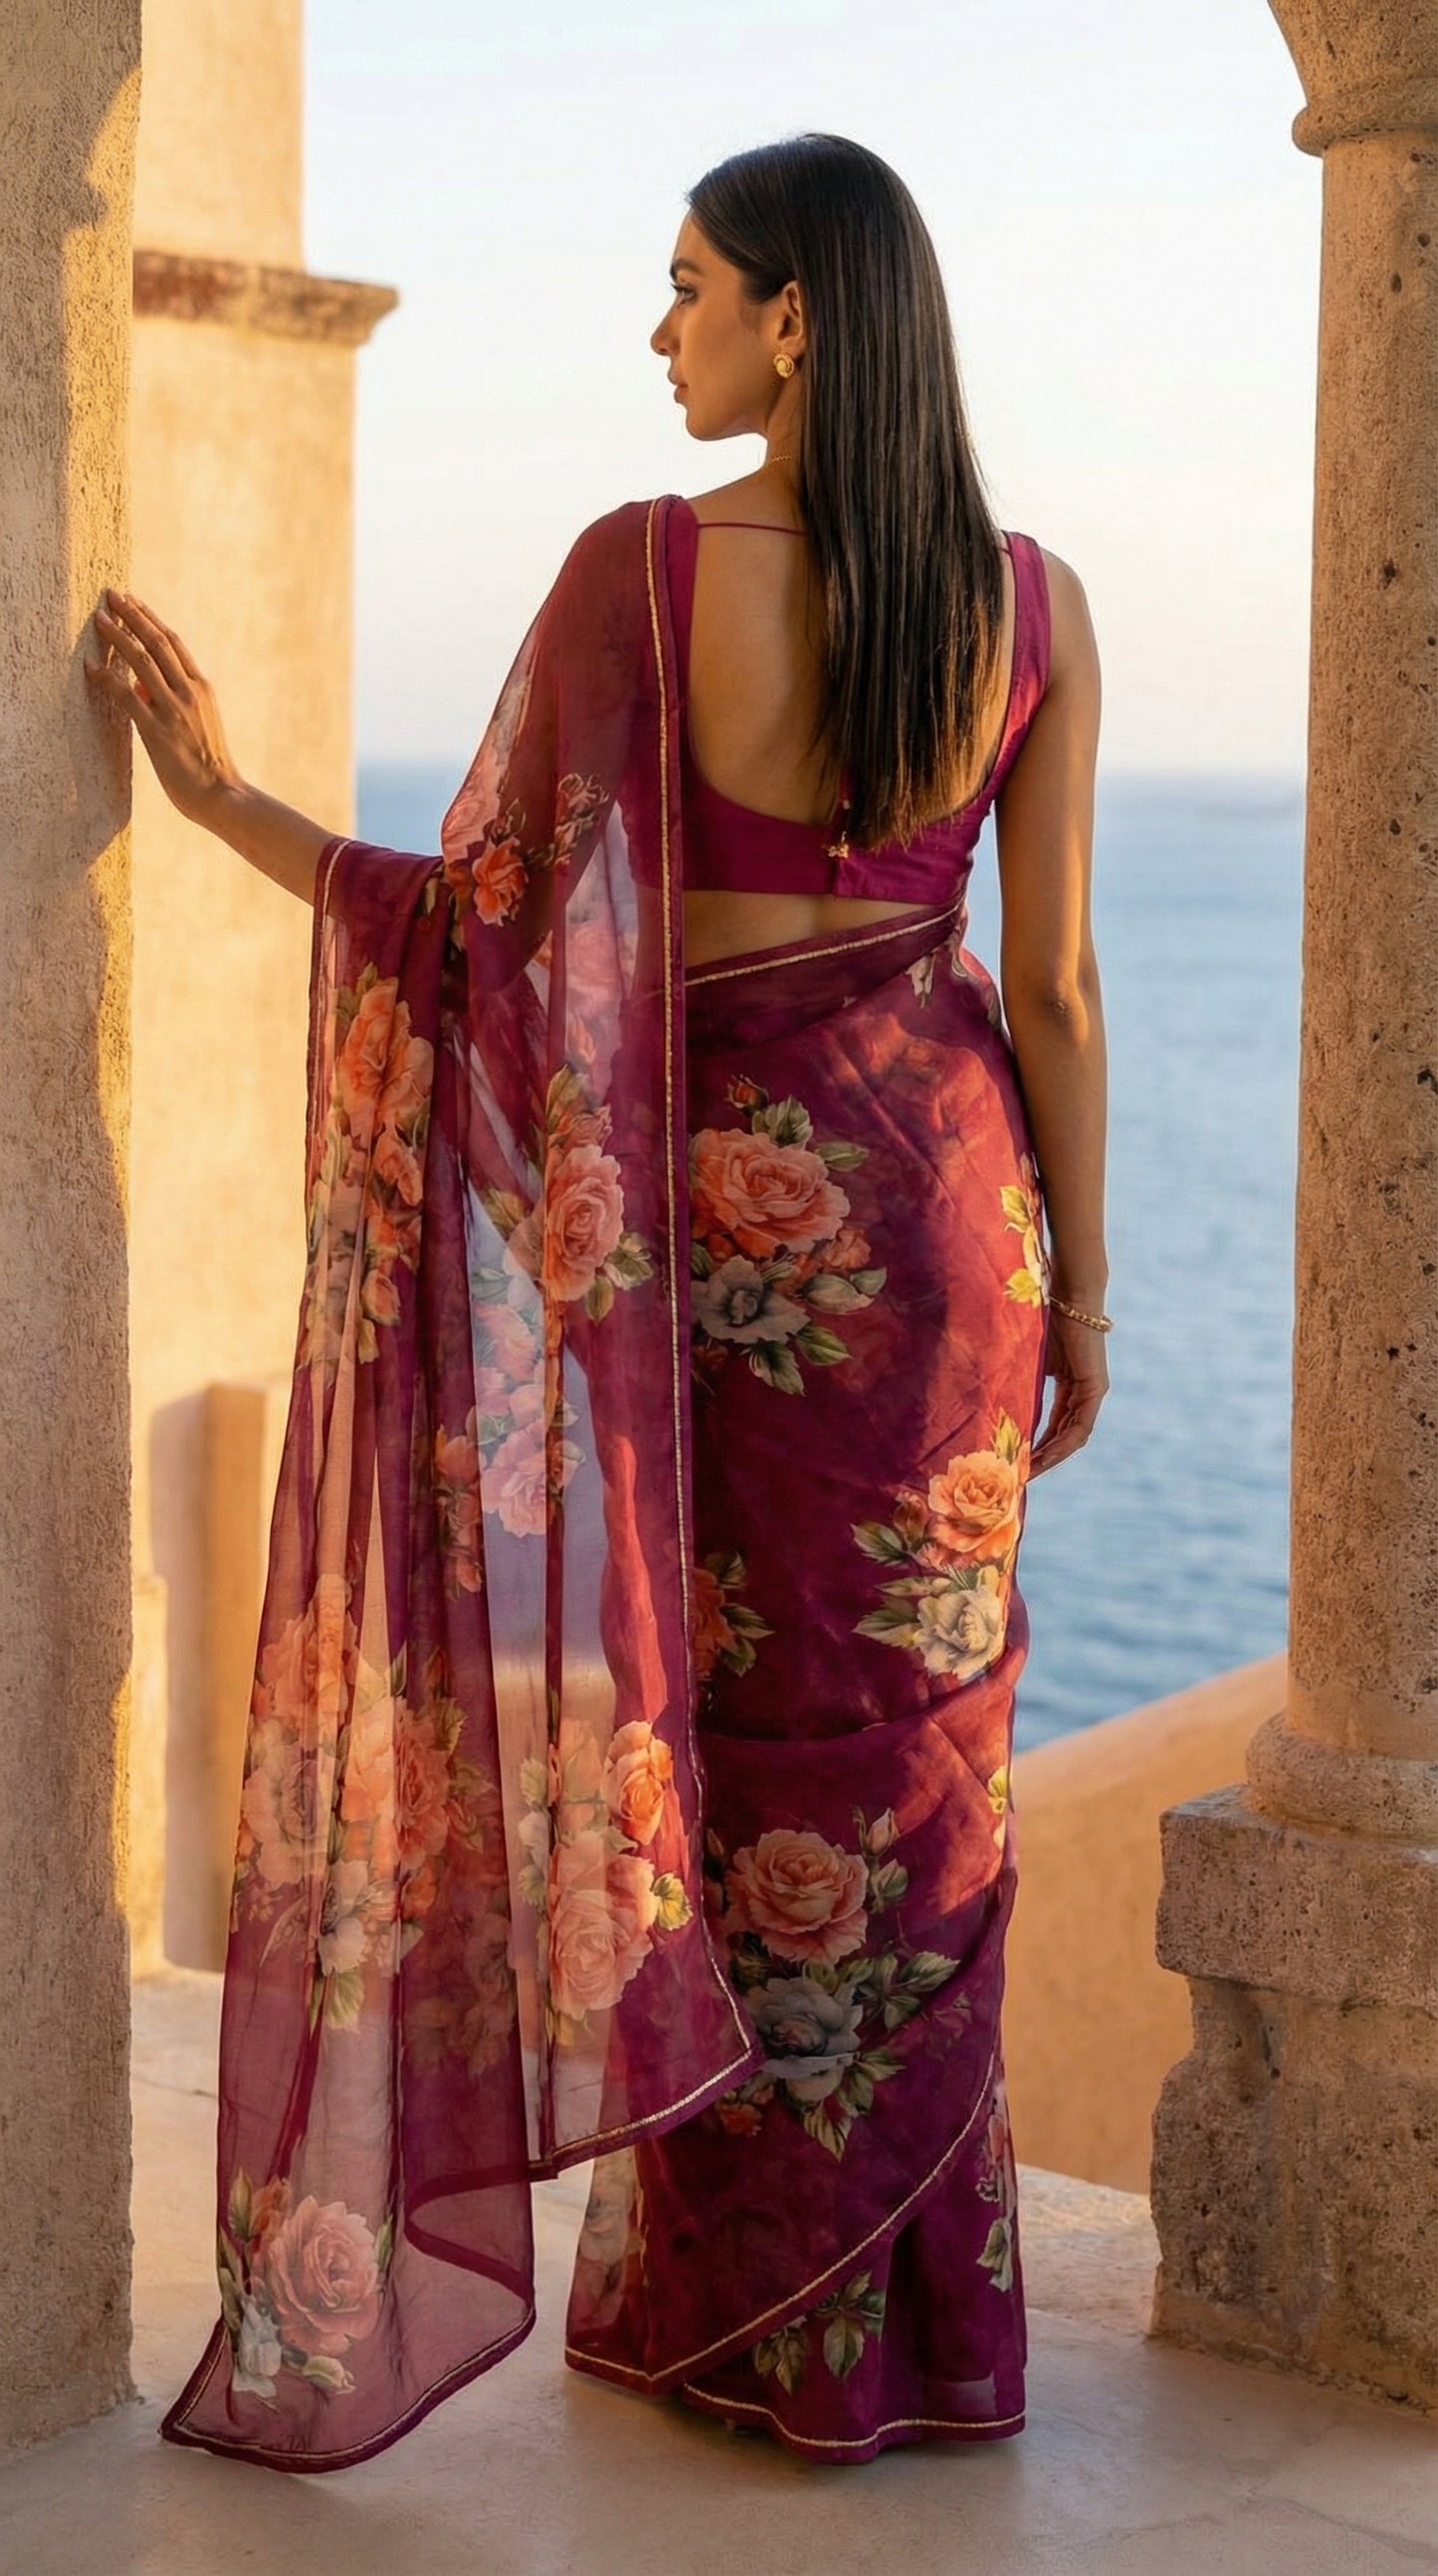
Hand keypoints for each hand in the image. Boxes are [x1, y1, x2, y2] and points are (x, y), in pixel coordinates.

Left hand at [85, 588, 243, 826]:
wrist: (221, 794)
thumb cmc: (208, 764)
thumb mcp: (198, 723)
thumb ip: (173, 700)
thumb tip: (140, 685)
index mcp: (201, 687)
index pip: (173, 642)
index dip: (150, 618)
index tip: (132, 601)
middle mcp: (189, 692)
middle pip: (156, 642)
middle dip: (132, 615)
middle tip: (111, 595)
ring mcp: (174, 710)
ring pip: (142, 661)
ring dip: (118, 636)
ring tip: (99, 618)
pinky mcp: (158, 731)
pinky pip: (126, 696)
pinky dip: (106, 677)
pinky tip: (88, 666)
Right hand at [1028, 1301, 1109, 1476]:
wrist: (1066, 1295)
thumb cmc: (1044, 1318)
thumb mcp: (1027, 1361)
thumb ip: (1019, 1383)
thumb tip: (988, 1402)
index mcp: (1069, 1385)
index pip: (1053, 1425)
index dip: (1036, 1446)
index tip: (1016, 1462)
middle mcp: (1083, 1392)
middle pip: (1063, 1436)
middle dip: (1042, 1458)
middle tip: (1019, 1477)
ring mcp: (1091, 1392)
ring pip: (1072, 1436)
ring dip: (1051, 1457)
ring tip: (1028, 1473)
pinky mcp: (1094, 1389)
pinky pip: (1079, 1426)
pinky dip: (1061, 1444)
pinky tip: (1044, 1456)